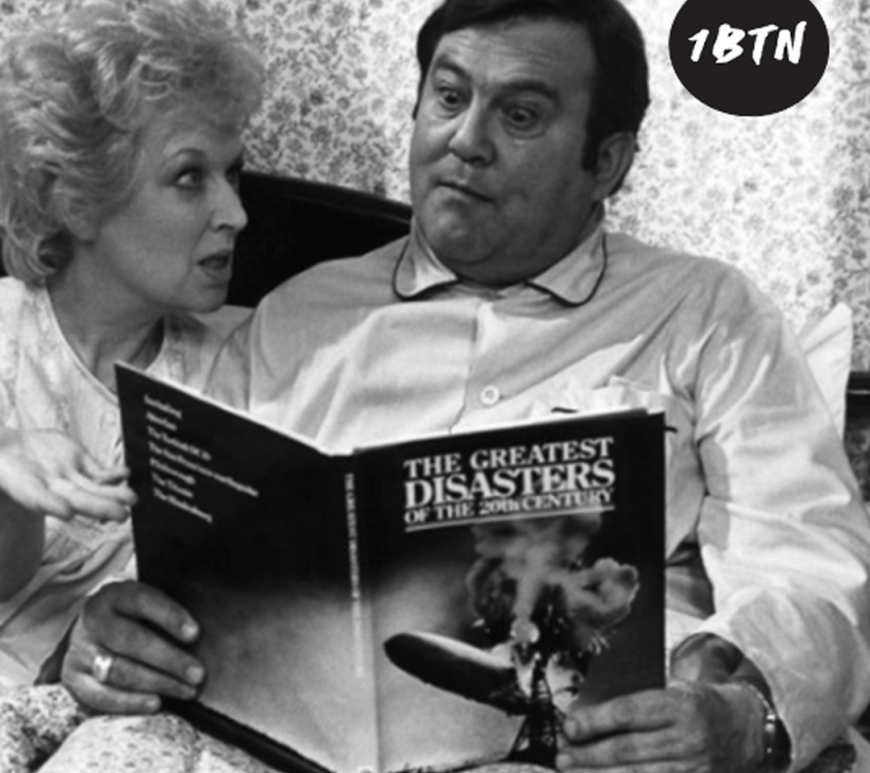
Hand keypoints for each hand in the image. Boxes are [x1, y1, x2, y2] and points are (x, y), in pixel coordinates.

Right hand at [0, 428, 134, 520]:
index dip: (49, 504)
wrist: (4, 450)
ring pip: (91, 488)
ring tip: (132, 500)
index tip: (65, 512)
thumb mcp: (0, 473)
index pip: (34, 498)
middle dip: (96, 507)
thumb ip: (13, 482)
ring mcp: (64, 477)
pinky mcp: (76, 464)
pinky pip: (97, 473)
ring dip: (112, 495)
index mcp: (21, 487)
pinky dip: (112, 475)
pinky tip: (125, 474)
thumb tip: (41, 495)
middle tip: (120, 515)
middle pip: (73, 498)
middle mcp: (46, 486)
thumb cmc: (0, 466)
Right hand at [62, 581, 205, 713]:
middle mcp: (94, 620)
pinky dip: (129, 702)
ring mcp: (80, 649)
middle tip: (198, 674)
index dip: (170, 616)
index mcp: (115, 595)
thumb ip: (168, 613)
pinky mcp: (73, 677)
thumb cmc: (136, 617)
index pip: (143, 601)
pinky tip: (156, 703)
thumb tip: (202, 634)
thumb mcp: (148, 604)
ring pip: (118, 670)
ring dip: (157, 682)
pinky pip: (100, 696)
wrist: (95, 629)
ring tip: (186, 690)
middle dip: (169, 659)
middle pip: (131, 640)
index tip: (195, 634)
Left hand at [557, 681, 765, 772]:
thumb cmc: (695, 704)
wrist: (745, 728)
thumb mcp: (673, 689)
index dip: (595, 721)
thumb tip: (588, 716)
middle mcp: (688, 738)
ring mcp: (694, 768)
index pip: (629, 713)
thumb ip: (638, 703)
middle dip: (590, 756)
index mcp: (680, 705)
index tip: (569, 726)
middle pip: (629, 750)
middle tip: (562, 756)